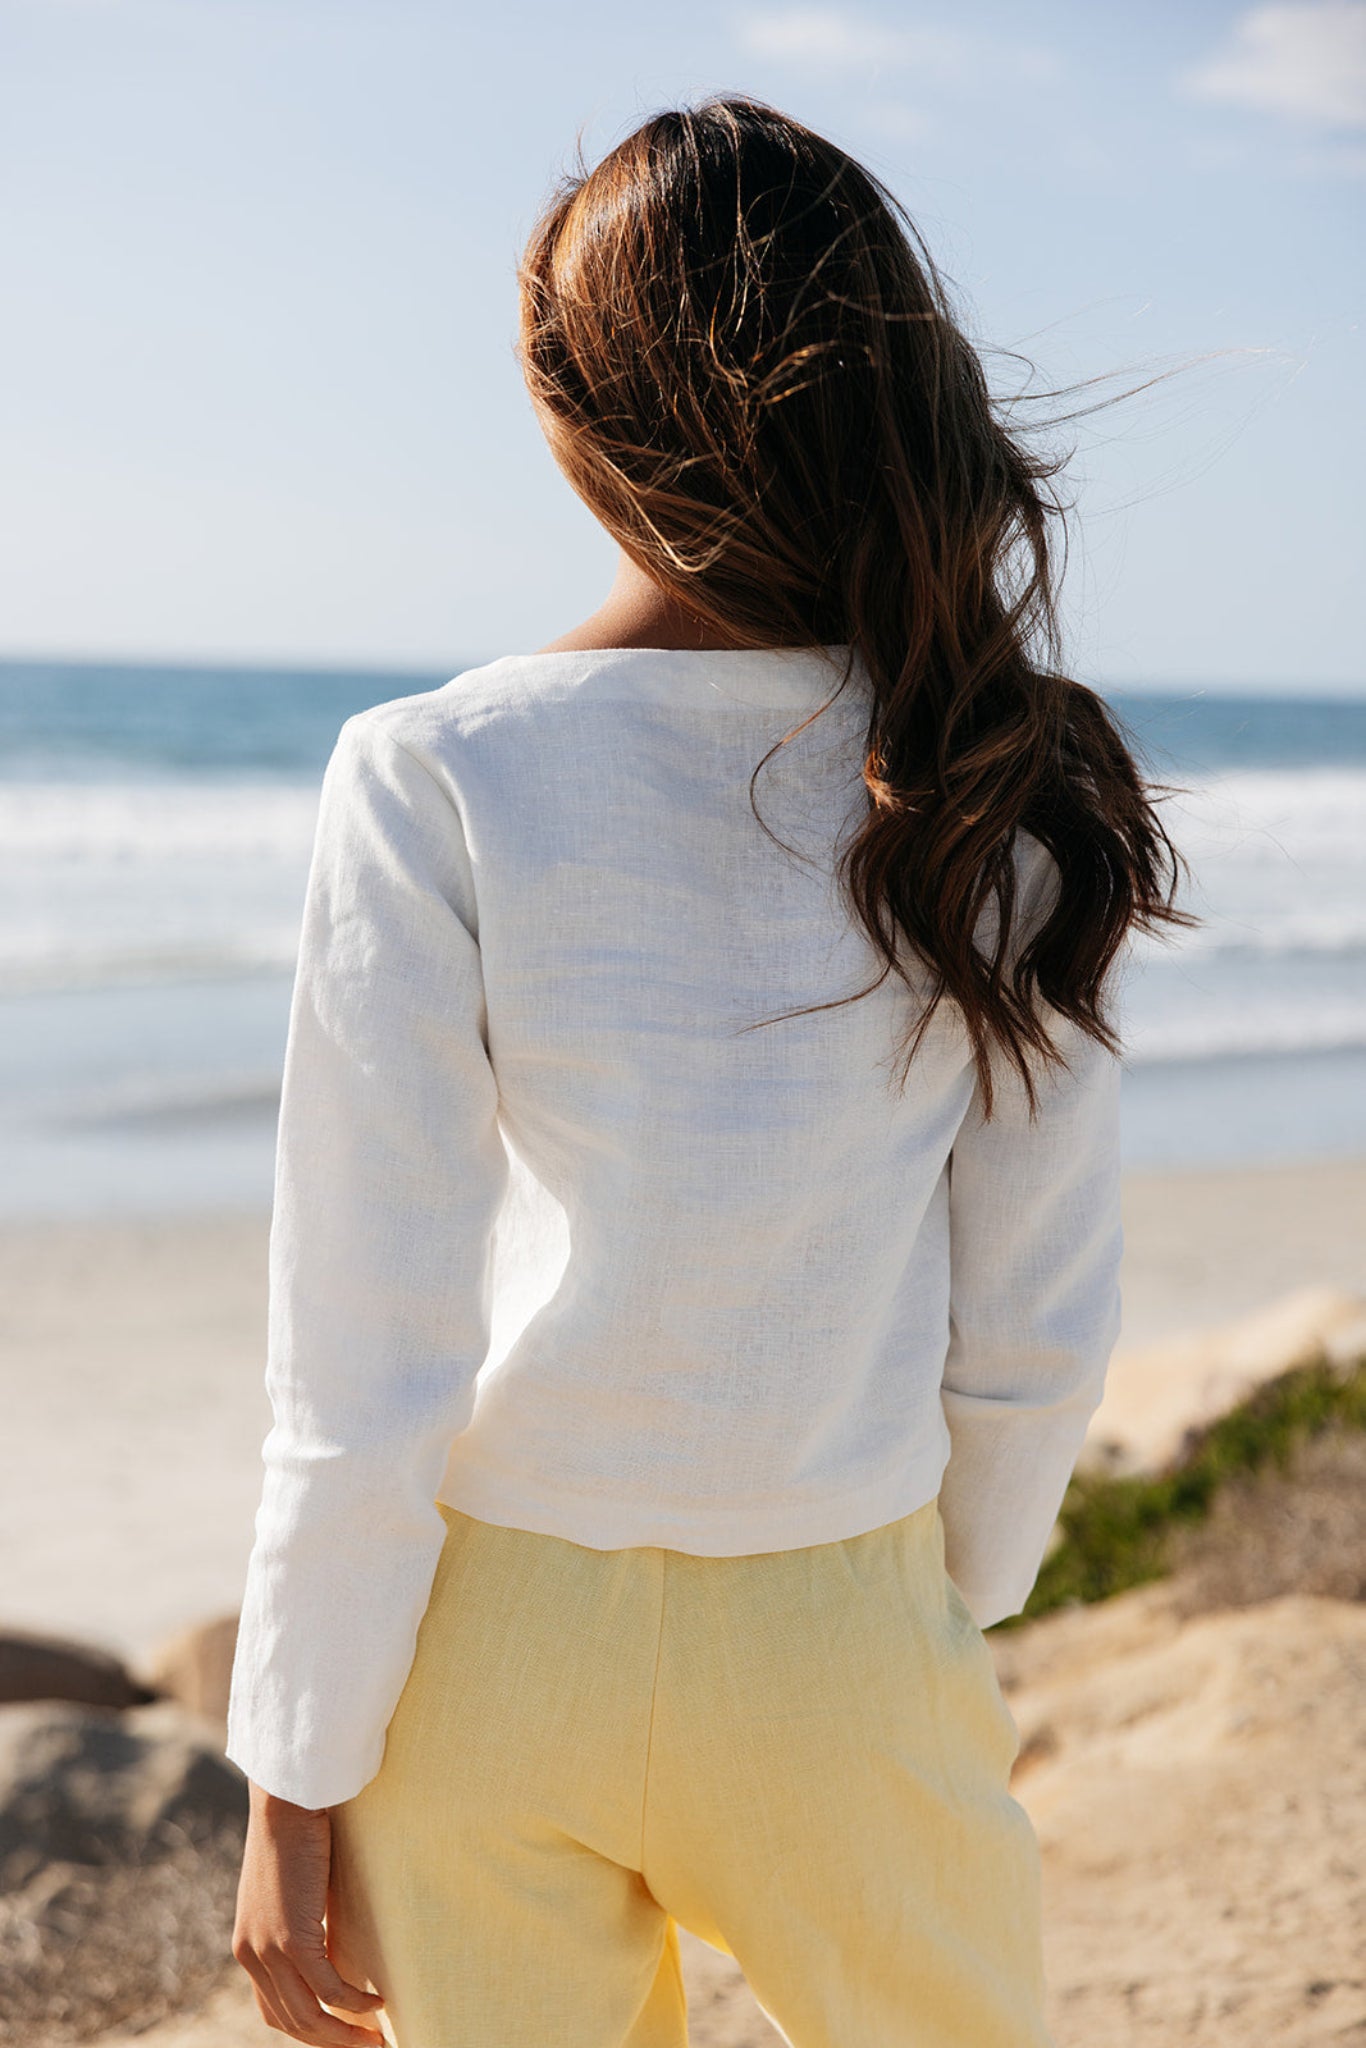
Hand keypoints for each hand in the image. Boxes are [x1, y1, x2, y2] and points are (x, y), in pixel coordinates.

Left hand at [233, 1781, 386, 2044]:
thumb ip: (298, 1922)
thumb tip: (328, 1943)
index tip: (339, 2032)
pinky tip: (378, 2001)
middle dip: (330, 2041)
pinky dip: (355, 2002)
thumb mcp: (289, 1891)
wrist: (284, 1804)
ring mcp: (269, 1951)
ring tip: (375, 2036)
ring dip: (345, 2034)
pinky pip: (329, 1990)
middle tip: (366, 2044)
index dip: (307, 2028)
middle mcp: (251, 1956)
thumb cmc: (293, 1835)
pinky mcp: (292, 1940)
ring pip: (309, 2016)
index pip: (273, 2010)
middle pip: (291, 2022)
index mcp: (247, 1947)